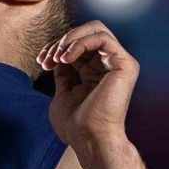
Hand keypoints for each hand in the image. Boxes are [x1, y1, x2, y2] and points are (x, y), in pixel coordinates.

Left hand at [38, 21, 139, 154]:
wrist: (89, 139)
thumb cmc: (76, 125)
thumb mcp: (63, 93)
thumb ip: (64, 74)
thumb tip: (59, 57)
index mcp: (96, 72)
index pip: (78, 45)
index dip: (57, 47)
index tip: (42, 61)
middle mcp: (109, 65)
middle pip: (87, 32)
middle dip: (63, 40)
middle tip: (49, 58)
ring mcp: (119, 63)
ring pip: (96, 29)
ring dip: (70, 39)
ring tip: (58, 57)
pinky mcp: (126, 64)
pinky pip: (102, 37)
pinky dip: (80, 43)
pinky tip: (67, 58)